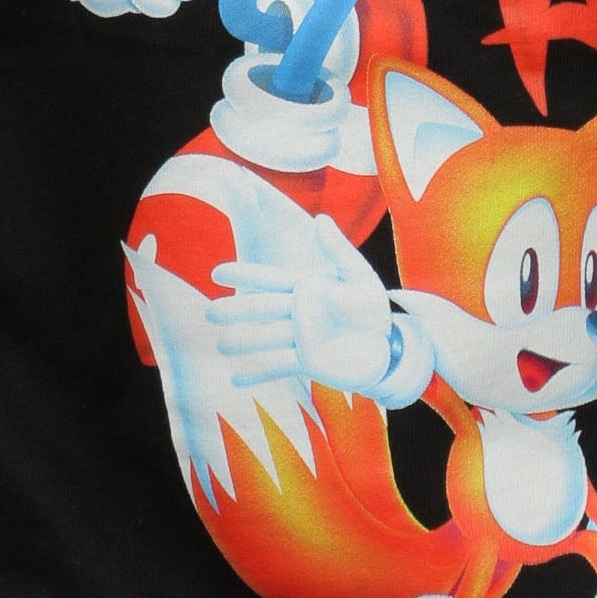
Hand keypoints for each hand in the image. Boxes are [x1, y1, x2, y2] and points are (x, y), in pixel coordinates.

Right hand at [206, 216, 418, 399]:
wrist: (387, 344)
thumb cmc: (371, 305)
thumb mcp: (358, 273)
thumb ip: (338, 249)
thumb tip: (320, 218)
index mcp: (307, 287)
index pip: (270, 279)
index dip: (245, 275)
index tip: (218, 272)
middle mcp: (298, 313)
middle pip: (263, 310)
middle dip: (237, 310)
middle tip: (210, 313)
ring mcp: (302, 339)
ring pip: (267, 339)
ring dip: (245, 342)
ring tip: (221, 345)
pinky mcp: (308, 362)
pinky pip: (280, 367)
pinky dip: (259, 372)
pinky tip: (236, 378)